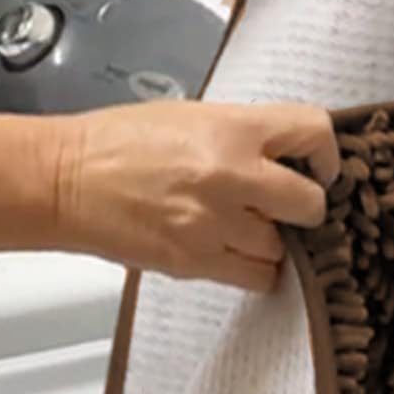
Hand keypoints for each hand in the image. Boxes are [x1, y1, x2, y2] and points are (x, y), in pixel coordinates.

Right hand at [50, 100, 338, 290]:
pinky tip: (236, 252)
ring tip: (246, 228)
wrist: (65, 180)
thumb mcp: (192, 116)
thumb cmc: (119, 143)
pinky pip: (257, 277)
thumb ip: (244, 136)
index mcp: (233, 128)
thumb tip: (287, 158)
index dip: (327, 155)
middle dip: (305, 207)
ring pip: (283, 247)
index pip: (314, 132)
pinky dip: (255, 268)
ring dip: (273, 240)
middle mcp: (233, 175)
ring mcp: (215, 222)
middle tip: (287, 206)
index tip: (321, 168)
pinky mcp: (197, 261)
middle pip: (310, 203)